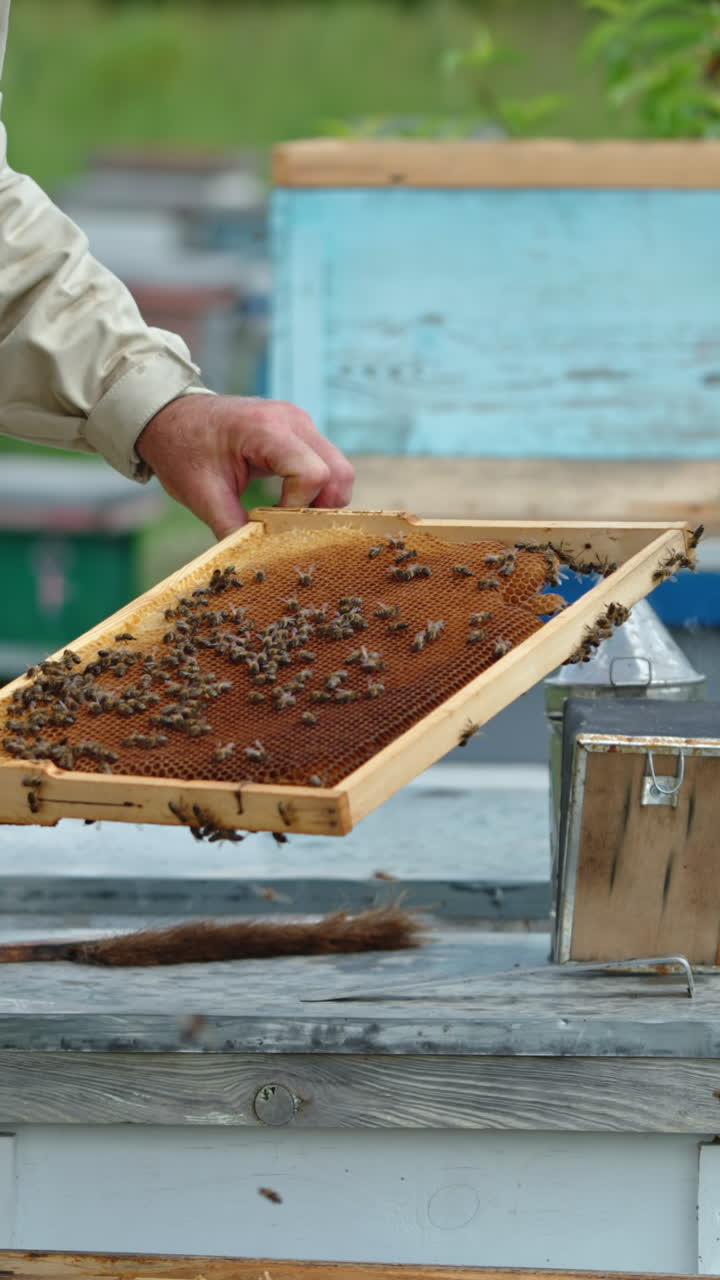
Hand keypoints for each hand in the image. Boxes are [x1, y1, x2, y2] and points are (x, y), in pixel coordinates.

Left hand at [136, 394, 354, 539]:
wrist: (170, 416)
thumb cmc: (181, 449)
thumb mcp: (202, 495)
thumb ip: (233, 528)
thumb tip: (259, 560)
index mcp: (266, 428)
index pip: (313, 474)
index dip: (299, 507)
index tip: (270, 521)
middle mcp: (293, 419)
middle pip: (338, 472)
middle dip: (321, 508)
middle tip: (290, 527)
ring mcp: (300, 422)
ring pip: (339, 470)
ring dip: (320, 500)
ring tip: (286, 516)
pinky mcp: (300, 430)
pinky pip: (325, 463)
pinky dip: (314, 490)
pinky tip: (286, 503)